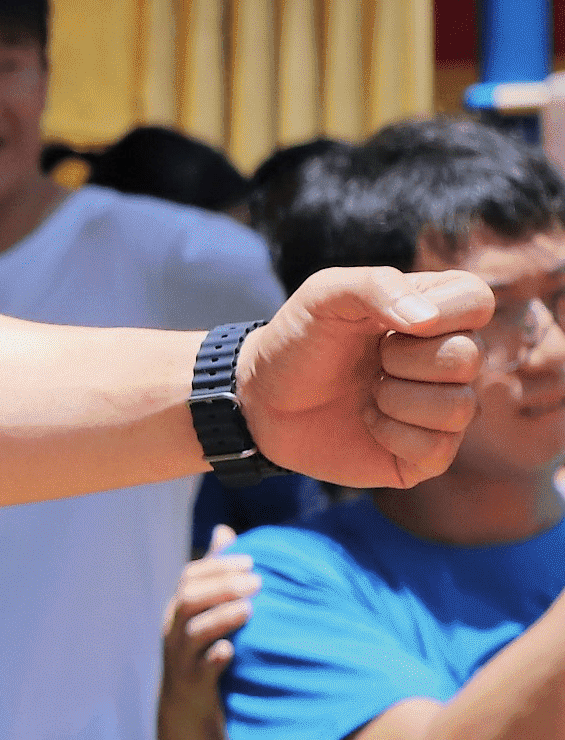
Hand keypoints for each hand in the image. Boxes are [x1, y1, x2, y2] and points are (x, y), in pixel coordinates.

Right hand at [162, 526, 256, 714]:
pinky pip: (199, 669)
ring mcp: (181, 656)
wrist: (187, 705)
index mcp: (178, 609)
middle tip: (258, 583)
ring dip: (220, 618)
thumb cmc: (202, 649)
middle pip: (187, 599)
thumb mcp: (205, 610)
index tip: (251, 562)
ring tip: (250, 610)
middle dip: (222, 587)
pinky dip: (214, 658)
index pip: (189, 576)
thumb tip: (224, 531)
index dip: (218, 565)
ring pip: (192, 632)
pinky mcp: (193, 681)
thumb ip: (215, 574)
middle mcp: (175, 629)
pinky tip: (230, 650)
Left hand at [239, 266, 490, 486]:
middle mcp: (449, 358)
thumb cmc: (298, 341)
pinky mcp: (428, 453)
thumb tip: (426, 320)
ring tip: (367, 391)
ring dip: (396, 398)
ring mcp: (442, 407)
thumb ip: (374, 286)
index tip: (388, 323)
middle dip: (402, 359)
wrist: (261, 398)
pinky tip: (368, 420)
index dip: (439, 312)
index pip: (477, 299)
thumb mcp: (323, 295)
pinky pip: (438, 449)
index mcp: (435, 310)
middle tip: (370, 360)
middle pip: (467, 356)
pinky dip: (391, 434)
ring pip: (461, 406)